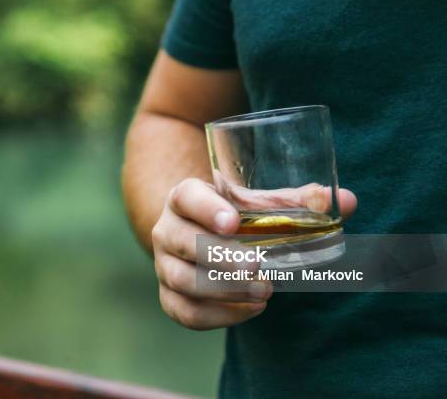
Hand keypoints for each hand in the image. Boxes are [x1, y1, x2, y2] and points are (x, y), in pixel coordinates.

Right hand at [151, 178, 356, 329]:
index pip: (186, 198)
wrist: (198, 234)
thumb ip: (298, 202)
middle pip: (184, 243)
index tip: (234, 223)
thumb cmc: (232, 215)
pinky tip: (250, 309)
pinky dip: (218, 315)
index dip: (207, 209)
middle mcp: (167, 229)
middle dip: (223, 258)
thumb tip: (348, 201)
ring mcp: (164, 265)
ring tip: (264, 291)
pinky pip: (186, 312)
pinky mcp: (169, 296)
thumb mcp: (258, 203)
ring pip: (183, 280)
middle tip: (259, 267)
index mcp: (185, 197)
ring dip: (224, 290)